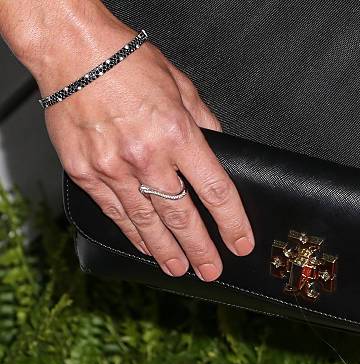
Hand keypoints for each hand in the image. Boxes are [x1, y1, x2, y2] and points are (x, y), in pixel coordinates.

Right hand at [1, 1, 253, 280]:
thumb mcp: (183, 87)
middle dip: (200, 248)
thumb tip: (220, 149)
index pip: (215, 191)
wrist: (73, 52)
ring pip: (147, 221)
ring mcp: (114, 168)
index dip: (232, 223)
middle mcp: (148, 157)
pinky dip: (132, 232)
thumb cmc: (129, 64)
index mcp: (178, 134)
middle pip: (182, 215)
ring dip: (167, 249)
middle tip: (211, 270)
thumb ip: (206, 123)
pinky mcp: (86, 172)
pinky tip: (145, 246)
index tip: (240, 243)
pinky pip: (115, 211)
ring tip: (179, 269)